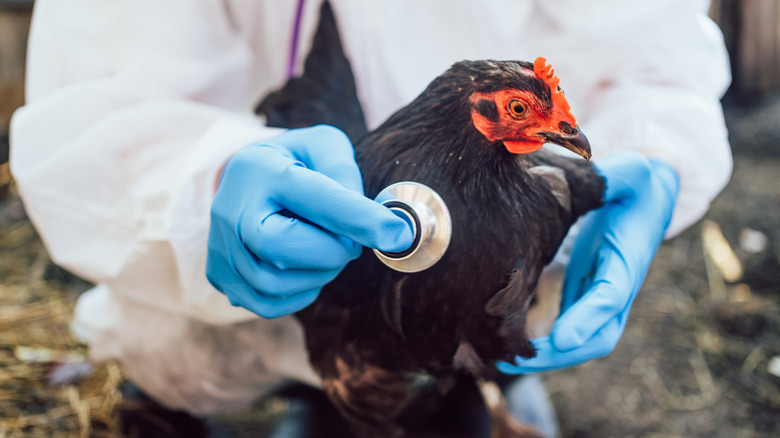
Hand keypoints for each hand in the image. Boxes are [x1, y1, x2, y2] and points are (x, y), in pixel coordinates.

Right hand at [206, 125, 413, 317]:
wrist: (244, 180)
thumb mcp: (323, 146)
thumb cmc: (295, 162)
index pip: (314, 198)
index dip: (360, 218)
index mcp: (261, 170)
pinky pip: (267, 304)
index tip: (399, 233)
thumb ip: (345, 172)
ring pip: (275, 282)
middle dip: (332, 250)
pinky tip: (308, 268)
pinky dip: (300, 292)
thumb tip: (367, 218)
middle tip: (349, 240)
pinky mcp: (220, 276)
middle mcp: (231, 209)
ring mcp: (221, 246)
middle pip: (283, 247)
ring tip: (326, 249)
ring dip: (319, 272)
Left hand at [498, 150, 678, 372]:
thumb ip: (631, 174)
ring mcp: (597, 296)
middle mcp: (615, 287)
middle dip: (560, 352)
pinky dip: (537, 339)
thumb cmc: (633, 188)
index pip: (611, 295)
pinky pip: (561, 327)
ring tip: (503, 359)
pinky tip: (503, 345)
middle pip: (596, 335)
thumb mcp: (635, 177)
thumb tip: (635, 167)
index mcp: (627, 260)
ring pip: (577, 339)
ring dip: (544, 354)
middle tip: (518, 359)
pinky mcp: (579, 294)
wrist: (639, 200)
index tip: (563, 337)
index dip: (588, 317)